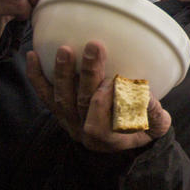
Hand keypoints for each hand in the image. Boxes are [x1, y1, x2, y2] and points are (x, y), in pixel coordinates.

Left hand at [26, 40, 171, 151]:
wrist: (121, 142)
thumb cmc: (143, 129)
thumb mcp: (157, 127)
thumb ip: (156, 114)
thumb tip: (146, 94)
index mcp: (106, 139)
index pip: (97, 124)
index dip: (104, 101)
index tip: (118, 80)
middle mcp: (82, 132)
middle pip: (80, 103)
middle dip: (88, 73)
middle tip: (94, 46)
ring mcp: (68, 121)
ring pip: (60, 98)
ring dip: (63, 72)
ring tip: (66, 49)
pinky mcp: (59, 110)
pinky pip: (43, 95)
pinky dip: (37, 76)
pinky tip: (32, 55)